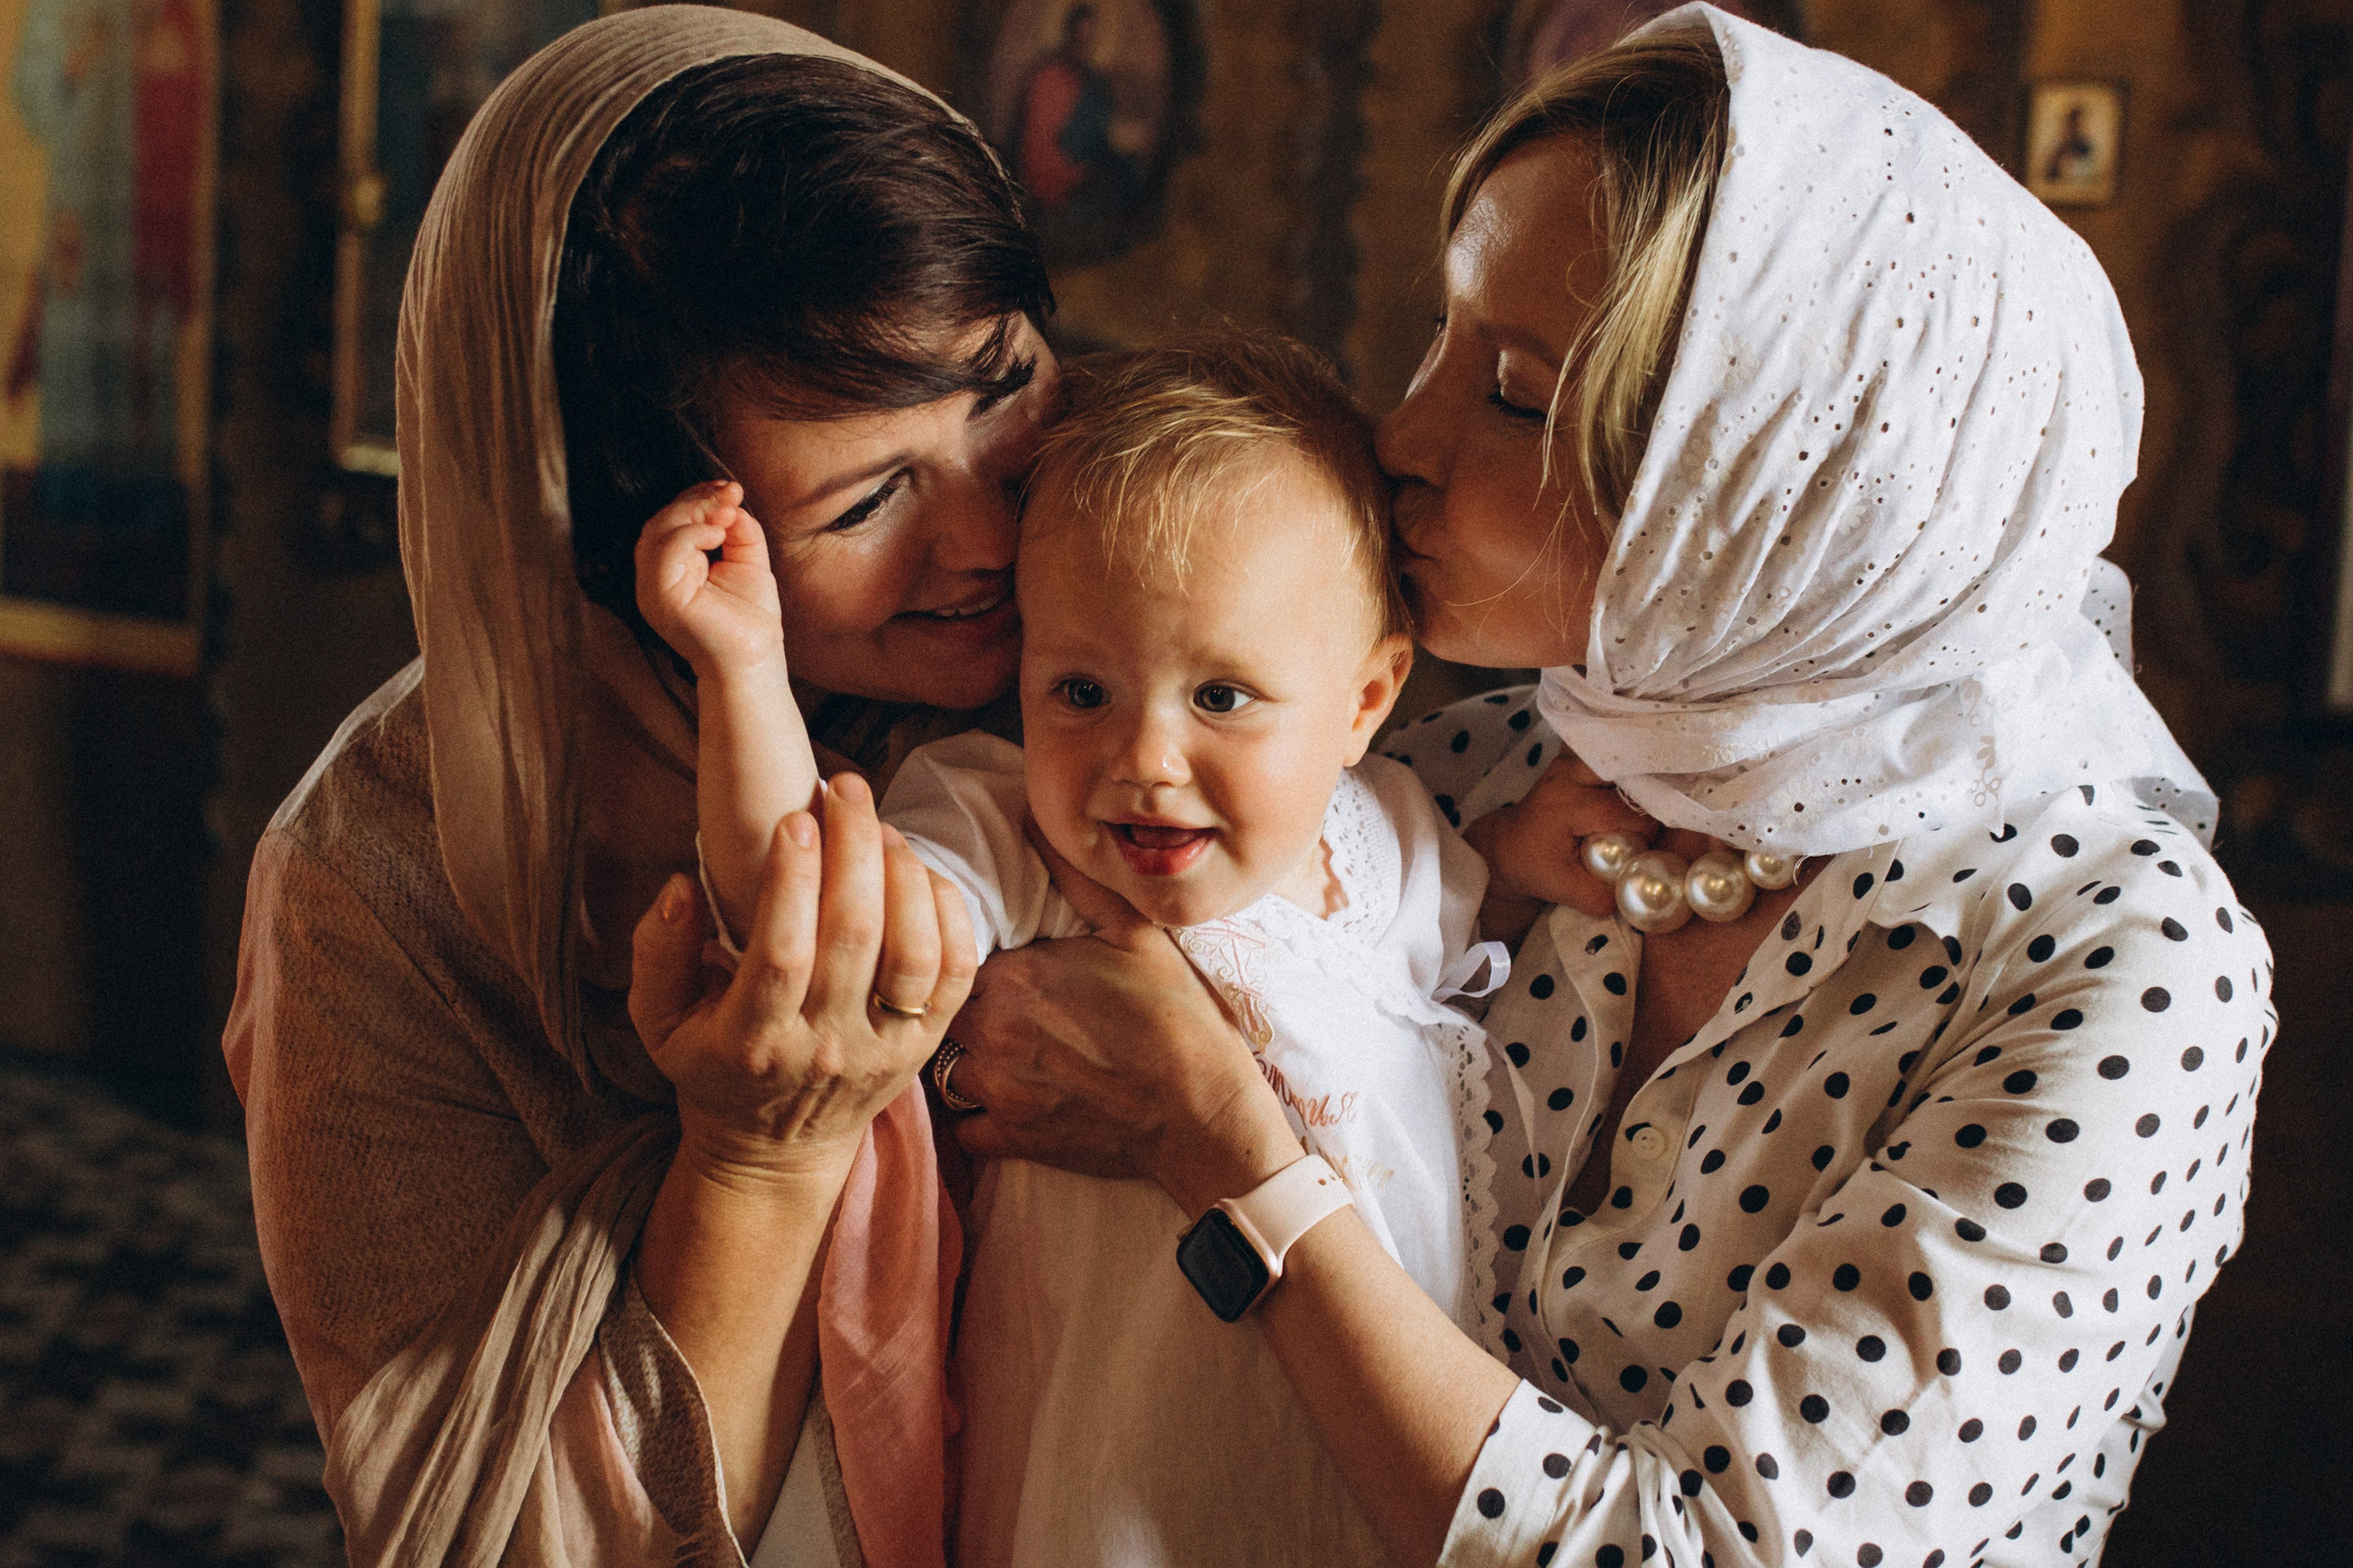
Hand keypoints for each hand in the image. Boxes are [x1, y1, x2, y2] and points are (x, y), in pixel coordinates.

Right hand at [629, 773, 977, 1185]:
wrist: (777, 1153)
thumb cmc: (714, 1067)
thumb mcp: (657, 1022)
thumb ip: (656, 952)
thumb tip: (679, 885)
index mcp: (754, 1043)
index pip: (781, 956)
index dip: (790, 883)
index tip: (793, 819)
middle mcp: (826, 1047)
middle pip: (856, 936)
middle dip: (854, 847)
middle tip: (843, 787)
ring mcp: (886, 1048)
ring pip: (915, 951)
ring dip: (904, 873)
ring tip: (879, 825)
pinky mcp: (927, 1043)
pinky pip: (959, 970)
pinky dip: (949, 910)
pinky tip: (917, 870)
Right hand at [633, 481, 785, 682]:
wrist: (755, 660)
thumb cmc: (749, 617)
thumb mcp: (746, 560)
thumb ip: (737, 529)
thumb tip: (730, 500)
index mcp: (671, 567)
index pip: (671, 521)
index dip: (696, 497)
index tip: (729, 488)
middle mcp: (655, 576)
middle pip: (661, 521)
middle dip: (696, 500)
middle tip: (730, 494)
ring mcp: (653, 588)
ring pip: (657, 532)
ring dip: (693, 512)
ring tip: (726, 512)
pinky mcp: (661, 598)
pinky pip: (664, 554)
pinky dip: (690, 535)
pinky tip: (717, 534)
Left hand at [949, 827, 1300, 1215]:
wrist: (1202, 1114)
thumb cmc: (1175, 1019)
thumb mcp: (1135, 934)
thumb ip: (1075, 879)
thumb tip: (1034, 825)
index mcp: (1013, 975)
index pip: (951, 957)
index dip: (967, 960)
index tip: (997, 966)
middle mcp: (991, 1031)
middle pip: (941, 1012)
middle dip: (964, 1009)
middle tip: (1004, 1009)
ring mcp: (997, 1091)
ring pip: (945, 1071)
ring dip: (968, 1063)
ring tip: (1009, 1056)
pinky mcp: (1010, 1140)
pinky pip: (964, 1130)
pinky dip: (978, 1120)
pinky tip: (1013, 1103)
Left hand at [1465, 750, 1655, 921]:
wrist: (1507, 846)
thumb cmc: (1533, 866)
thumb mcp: (1563, 890)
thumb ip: (1602, 896)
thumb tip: (1643, 892)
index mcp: (1565, 805)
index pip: (1623, 811)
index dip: (1646, 828)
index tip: (1652, 844)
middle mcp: (1567, 775)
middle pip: (1624, 772)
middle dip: (1646, 792)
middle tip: (1658, 814)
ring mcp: (1570, 762)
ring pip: (1618, 759)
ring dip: (1637, 775)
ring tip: (1649, 798)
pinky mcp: (1574, 760)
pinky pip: (1607, 757)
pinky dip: (1623, 768)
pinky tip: (1633, 785)